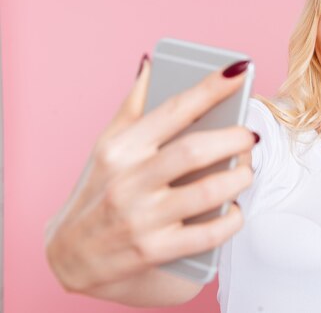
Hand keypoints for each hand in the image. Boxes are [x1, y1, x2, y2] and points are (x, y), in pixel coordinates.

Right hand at [45, 57, 255, 295]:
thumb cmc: (96, 191)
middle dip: (234, 138)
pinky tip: (235, 210)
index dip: (211, 87)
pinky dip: (231, 220)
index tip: (239, 70)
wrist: (70, 256)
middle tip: (250, 135)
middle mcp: (129, 180)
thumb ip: (133, 106)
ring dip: (239, 178)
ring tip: (246, 171)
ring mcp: (141, 218)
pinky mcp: (154, 251)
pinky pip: (208, 234)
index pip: (174, 109)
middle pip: (195, 150)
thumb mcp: (105, 146)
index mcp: (120, 148)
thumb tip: (152, 64)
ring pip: (207, 192)